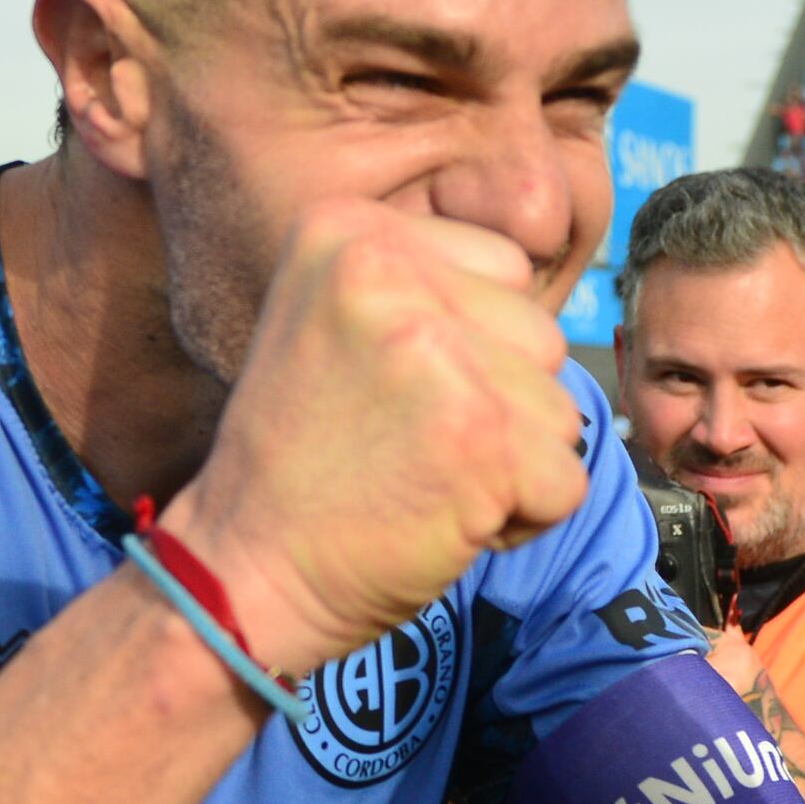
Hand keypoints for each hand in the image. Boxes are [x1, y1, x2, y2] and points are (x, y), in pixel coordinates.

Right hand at [165, 202, 587, 677]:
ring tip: (419, 479)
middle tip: (404, 446)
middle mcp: (386, 271)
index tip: (388, 394)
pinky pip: (565, 480)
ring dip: (510, 463)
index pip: (502, 268)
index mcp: (346, 229)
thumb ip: (424, 289)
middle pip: (540, 336)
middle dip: (498, 404)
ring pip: (559, 408)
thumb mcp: (332, 323)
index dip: (471, 348)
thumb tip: (540, 307)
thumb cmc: (296, 465)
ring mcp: (434, 350)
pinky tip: (440, 519)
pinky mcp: (479, 435)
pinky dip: (521, 520)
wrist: (239, 573)